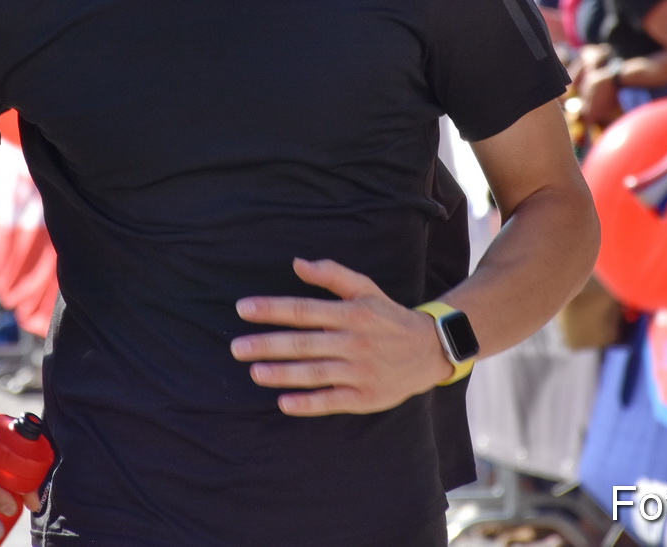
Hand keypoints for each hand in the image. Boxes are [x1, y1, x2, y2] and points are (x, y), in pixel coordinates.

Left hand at [232, 258, 453, 416]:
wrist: (430, 350)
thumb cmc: (388, 317)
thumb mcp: (365, 289)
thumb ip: (332, 275)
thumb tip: (296, 263)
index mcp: (351, 313)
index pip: (304, 310)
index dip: (271, 309)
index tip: (242, 309)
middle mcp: (354, 341)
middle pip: (304, 343)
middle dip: (267, 344)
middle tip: (236, 347)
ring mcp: (360, 371)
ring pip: (314, 373)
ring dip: (282, 373)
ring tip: (255, 372)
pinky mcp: (366, 397)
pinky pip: (332, 401)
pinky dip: (308, 403)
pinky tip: (284, 402)